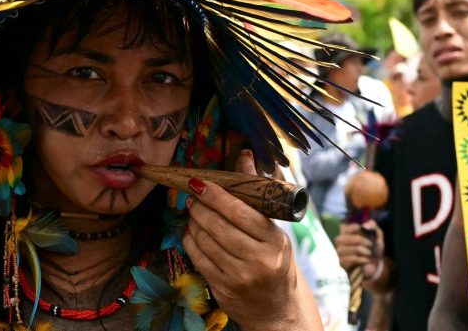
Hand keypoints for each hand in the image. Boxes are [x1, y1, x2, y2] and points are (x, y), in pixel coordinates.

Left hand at [182, 150, 303, 328]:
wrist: (276, 310)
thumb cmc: (276, 264)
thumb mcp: (274, 233)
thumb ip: (257, 199)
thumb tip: (244, 156)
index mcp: (274, 242)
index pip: (241, 213)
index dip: (216, 196)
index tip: (199, 183)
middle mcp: (258, 260)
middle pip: (220, 226)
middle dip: (201, 206)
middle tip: (192, 195)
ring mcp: (239, 277)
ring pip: (206, 241)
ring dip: (194, 222)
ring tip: (192, 211)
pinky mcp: (223, 289)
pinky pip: (199, 259)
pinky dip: (191, 241)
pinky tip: (191, 231)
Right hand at [334, 219, 383, 276]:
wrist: (373, 265)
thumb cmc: (372, 247)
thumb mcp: (376, 234)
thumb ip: (372, 225)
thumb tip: (365, 226)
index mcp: (346, 231)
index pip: (350, 227)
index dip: (361, 229)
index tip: (369, 234)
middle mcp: (340, 240)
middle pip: (353, 238)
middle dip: (365, 241)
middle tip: (372, 245)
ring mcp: (339, 251)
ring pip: (355, 249)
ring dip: (365, 251)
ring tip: (370, 253)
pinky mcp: (341, 262)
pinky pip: (353, 259)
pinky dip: (363, 259)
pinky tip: (366, 259)